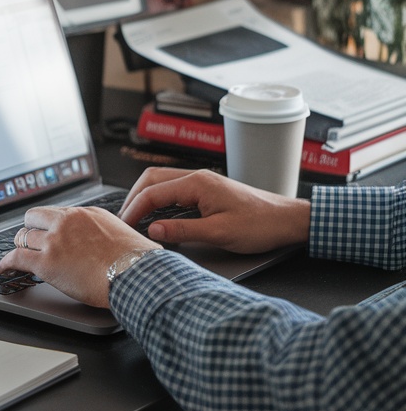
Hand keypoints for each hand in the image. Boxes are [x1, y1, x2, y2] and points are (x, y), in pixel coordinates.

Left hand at [0, 205, 160, 308]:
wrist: (135, 274)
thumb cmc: (137, 261)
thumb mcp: (125, 234)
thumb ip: (111, 234)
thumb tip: (119, 244)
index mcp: (86, 214)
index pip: (57, 214)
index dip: (49, 224)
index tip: (45, 231)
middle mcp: (67, 222)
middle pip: (34, 217)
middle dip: (30, 230)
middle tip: (28, 241)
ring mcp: (55, 241)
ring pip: (23, 237)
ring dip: (19, 247)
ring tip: (15, 256)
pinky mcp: (46, 263)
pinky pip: (16, 258)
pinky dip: (5, 264)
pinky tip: (2, 269)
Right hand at [120, 168, 310, 252]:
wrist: (286, 220)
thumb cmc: (260, 225)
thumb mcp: (219, 233)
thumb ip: (183, 231)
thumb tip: (152, 231)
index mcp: (197, 183)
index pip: (153, 192)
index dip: (134, 209)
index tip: (123, 225)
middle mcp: (197, 177)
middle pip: (153, 179)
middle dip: (134, 198)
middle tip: (123, 220)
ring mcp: (203, 182)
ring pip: (163, 182)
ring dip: (146, 197)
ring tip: (135, 219)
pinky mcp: (208, 190)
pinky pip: (175, 190)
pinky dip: (160, 200)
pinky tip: (158, 216)